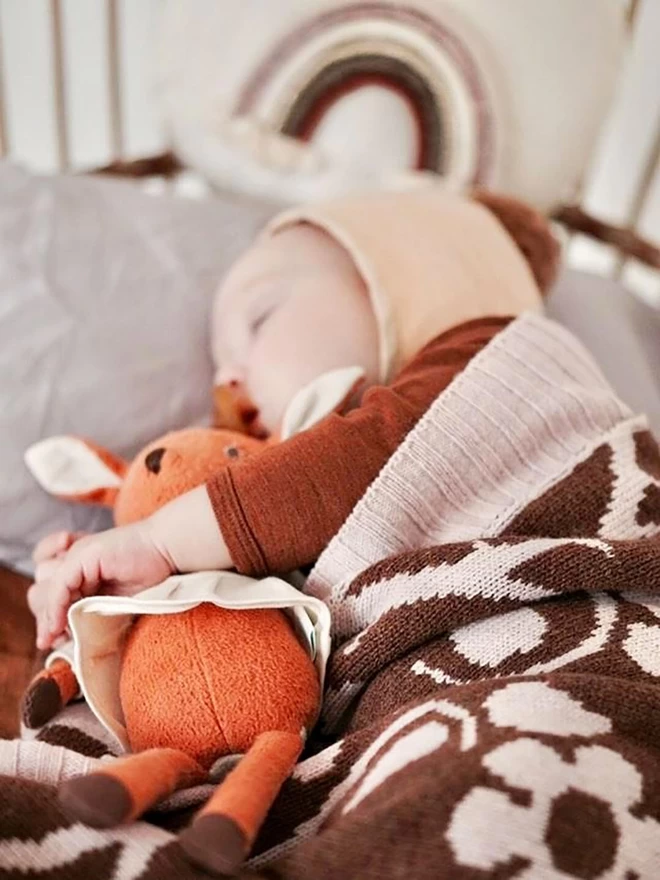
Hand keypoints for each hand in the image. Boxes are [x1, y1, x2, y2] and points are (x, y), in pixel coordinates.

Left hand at [28, 522, 175, 650]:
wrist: (169, 553)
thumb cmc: (151, 576)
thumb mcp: (114, 600)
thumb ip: (91, 612)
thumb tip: (67, 637)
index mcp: (82, 570)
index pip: (49, 594)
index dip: (48, 617)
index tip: (50, 640)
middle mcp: (74, 560)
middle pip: (39, 591)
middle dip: (44, 617)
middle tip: (52, 638)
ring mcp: (76, 556)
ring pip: (42, 587)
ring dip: (48, 614)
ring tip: (57, 634)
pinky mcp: (82, 555)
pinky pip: (59, 586)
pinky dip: (56, 608)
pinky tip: (60, 625)